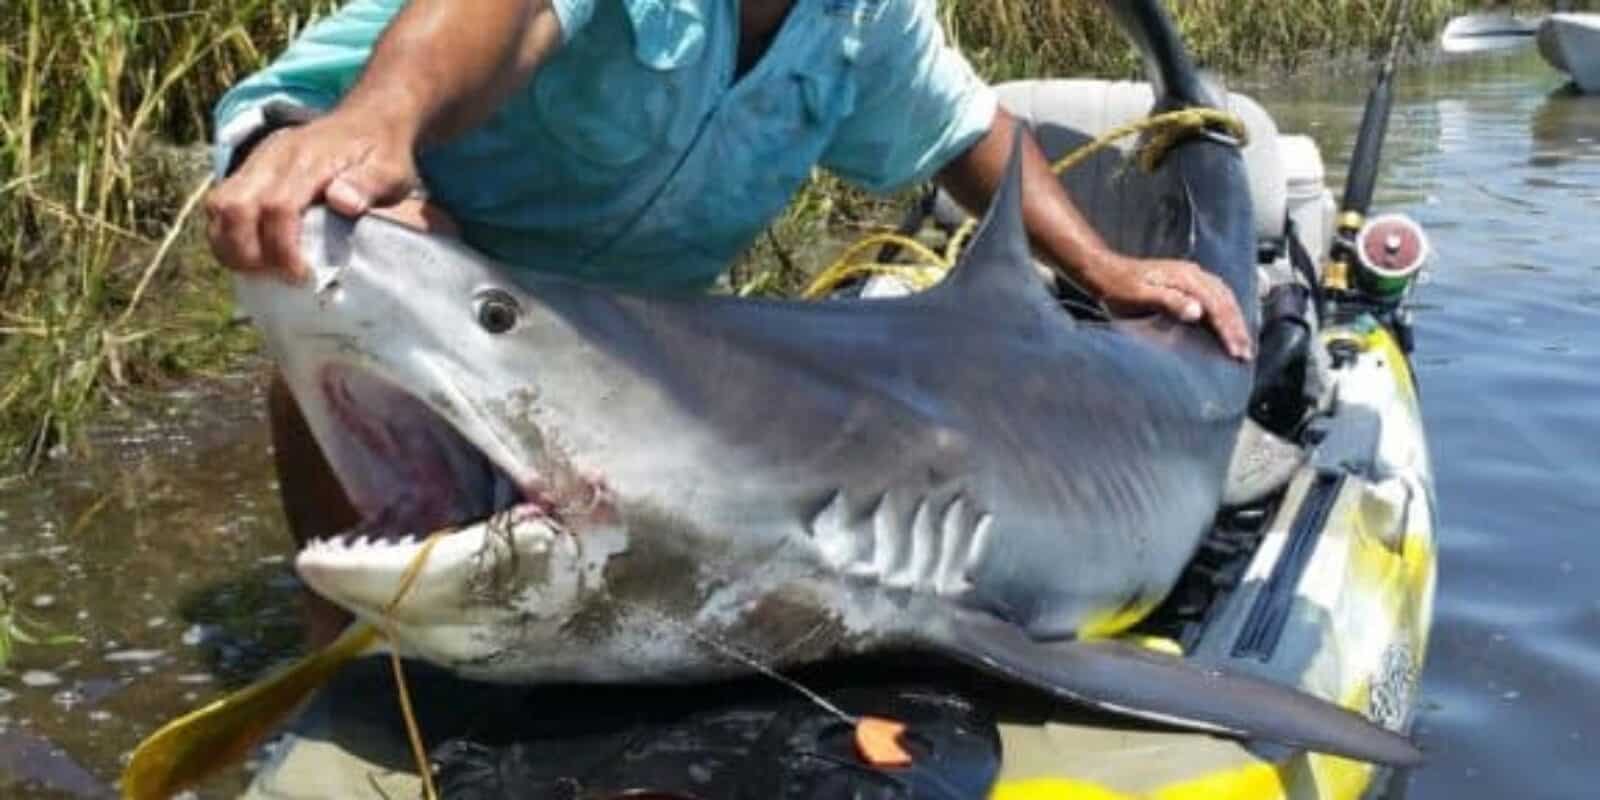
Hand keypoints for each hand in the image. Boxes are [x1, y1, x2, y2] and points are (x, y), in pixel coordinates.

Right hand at [205, 108, 421, 282]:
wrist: (367, 121)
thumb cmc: (380, 153)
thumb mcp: (390, 169)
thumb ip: (369, 184)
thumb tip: (342, 202)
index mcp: (308, 159)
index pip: (278, 207)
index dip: (283, 248)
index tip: (301, 276)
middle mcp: (273, 157)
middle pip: (234, 207)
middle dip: (247, 252)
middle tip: (275, 277)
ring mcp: (256, 162)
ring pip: (218, 205)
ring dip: (229, 245)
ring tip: (259, 271)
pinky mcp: (249, 170)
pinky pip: (220, 203)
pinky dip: (226, 233)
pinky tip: (251, 255)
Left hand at [1095, 255, 1254, 360]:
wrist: (1105, 272)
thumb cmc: (1118, 287)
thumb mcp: (1140, 296)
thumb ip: (1169, 302)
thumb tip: (1197, 311)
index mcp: (1185, 278)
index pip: (1216, 306)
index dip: (1228, 329)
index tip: (1236, 351)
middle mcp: (1193, 274)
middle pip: (1225, 301)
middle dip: (1238, 327)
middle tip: (1247, 353)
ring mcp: (1191, 276)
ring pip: (1224, 297)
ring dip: (1235, 320)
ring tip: (1243, 343)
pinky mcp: (1186, 281)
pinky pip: (1216, 296)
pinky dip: (1226, 311)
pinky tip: (1228, 323)